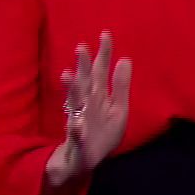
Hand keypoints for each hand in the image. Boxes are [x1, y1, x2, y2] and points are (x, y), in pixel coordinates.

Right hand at [50, 32, 131, 184]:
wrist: (85, 160)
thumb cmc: (102, 132)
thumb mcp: (118, 108)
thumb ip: (120, 86)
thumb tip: (126, 59)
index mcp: (98, 97)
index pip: (100, 71)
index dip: (103, 54)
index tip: (105, 34)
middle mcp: (86, 105)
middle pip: (84, 83)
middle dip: (82, 66)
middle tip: (81, 47)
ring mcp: (79, 121)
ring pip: (74, 104)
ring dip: (71, 91)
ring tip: (68, 75)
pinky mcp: (78, 140)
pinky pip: (75, 135)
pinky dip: (75, 129)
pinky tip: (76, 124)